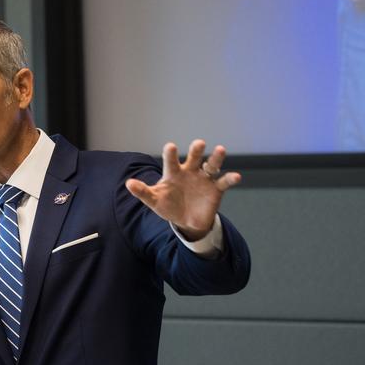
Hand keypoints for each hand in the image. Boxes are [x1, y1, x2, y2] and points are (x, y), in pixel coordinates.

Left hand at [125, 140, 240, 240]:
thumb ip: (143, 192)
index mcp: (173, 173)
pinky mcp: (216, 189)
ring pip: (212, 165)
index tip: (171, 147)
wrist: (186, 221)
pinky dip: (230, 178)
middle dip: (197, 150)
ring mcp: (204, 178)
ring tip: (221, 149)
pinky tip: (236, 176)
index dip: (171, 154)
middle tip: (199, 143)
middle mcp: (190, 171)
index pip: (171, 161)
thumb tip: (128, 184)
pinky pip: (224, 181)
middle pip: (194, 157)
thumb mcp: (154, 201)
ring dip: (216, 158)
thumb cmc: (168, 205)